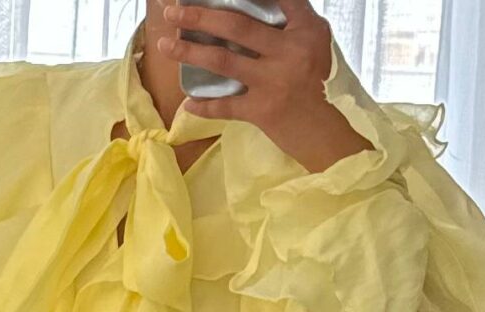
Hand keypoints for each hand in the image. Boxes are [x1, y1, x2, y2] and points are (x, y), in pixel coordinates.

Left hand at [157, 2, 367, 170]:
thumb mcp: (314, 38)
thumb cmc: (314, 78)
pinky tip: (187, 102)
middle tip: (173, 12)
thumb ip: (292, 14)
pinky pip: (226, 106)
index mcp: (302, 29)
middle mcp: (286, 52)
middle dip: (200, 17)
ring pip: (223, 61)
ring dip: (190, 52)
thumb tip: (263, 0)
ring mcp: (271, 81)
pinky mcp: (260, 110)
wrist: (318, 126)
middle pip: (237, 26)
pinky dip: (205, 105)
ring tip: (165, 45)